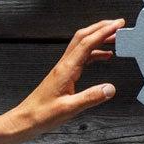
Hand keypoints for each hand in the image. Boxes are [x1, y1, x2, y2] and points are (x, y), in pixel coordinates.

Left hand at [0, 19, 122, 143]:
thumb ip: (90, 98)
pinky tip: (104, 56)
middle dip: (101, 27)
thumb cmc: (42, 115)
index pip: (87, 44)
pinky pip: (81, 56)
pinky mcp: (64, 74)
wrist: (25, 119)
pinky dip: (95, 52)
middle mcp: (64, 65)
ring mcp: (63, 68)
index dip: (104, 32)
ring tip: (115, 38)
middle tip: (118, 24)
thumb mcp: (69, 109)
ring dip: (98, 38)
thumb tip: (110, 88)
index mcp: (66, 69)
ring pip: (82, 45)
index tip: (118, 25)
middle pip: (83, 37)